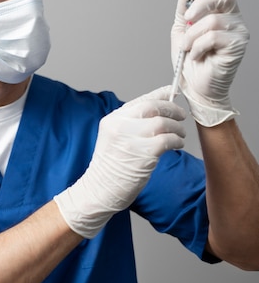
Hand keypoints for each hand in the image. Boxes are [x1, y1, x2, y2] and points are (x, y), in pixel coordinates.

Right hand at [54, 86, 185, 237]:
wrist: (100, 190)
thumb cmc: (111, 167)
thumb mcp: (115, 138)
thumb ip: (132, 124)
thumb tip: (159, 110)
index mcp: (113, 120)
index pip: (141, 100)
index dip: (160, 94)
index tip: (172, 92)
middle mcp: (120, 126)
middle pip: (153, 107)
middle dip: (172, 109)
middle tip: (181, 115)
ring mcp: (131, 139)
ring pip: (163, 122)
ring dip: (177, 127)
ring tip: (180, 134)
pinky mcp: (143, 154)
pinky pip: (167, 140)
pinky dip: (177, 141)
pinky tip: (178, 145)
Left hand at [171, 0, 248, 126]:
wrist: (196, 87)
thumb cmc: (191, 61)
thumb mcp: (182, 31)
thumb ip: (184, 11)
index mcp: (220, 13)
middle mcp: (233, 18)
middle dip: (200, 4)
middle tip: (188, 19)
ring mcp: (238, 31)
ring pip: (212, 20)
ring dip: (193, 35)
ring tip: (190, 48)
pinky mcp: (238, 45)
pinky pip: (213, 36)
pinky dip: (199, 46)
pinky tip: (199, 55)